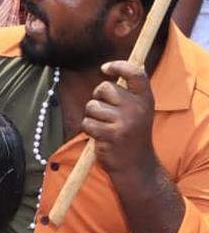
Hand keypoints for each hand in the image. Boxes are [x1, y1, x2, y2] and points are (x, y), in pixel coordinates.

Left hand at [82, 60, 158, 178]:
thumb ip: (126, 94)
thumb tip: (107, 69)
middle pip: (103, 88)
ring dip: (93, 117)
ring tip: (106, 128)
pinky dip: (89, 130)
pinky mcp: (111, 134)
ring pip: (92, 106)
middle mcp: (138, 108)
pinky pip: (87, 122)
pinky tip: (102, 138)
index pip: (136, 73)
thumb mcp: (137, 112)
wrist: (136, 166)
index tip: (105, 68)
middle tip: (108, 115)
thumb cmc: (130, 135)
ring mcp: (125, 121)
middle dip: (98, 98)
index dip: (119, 66)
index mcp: (146, 100)